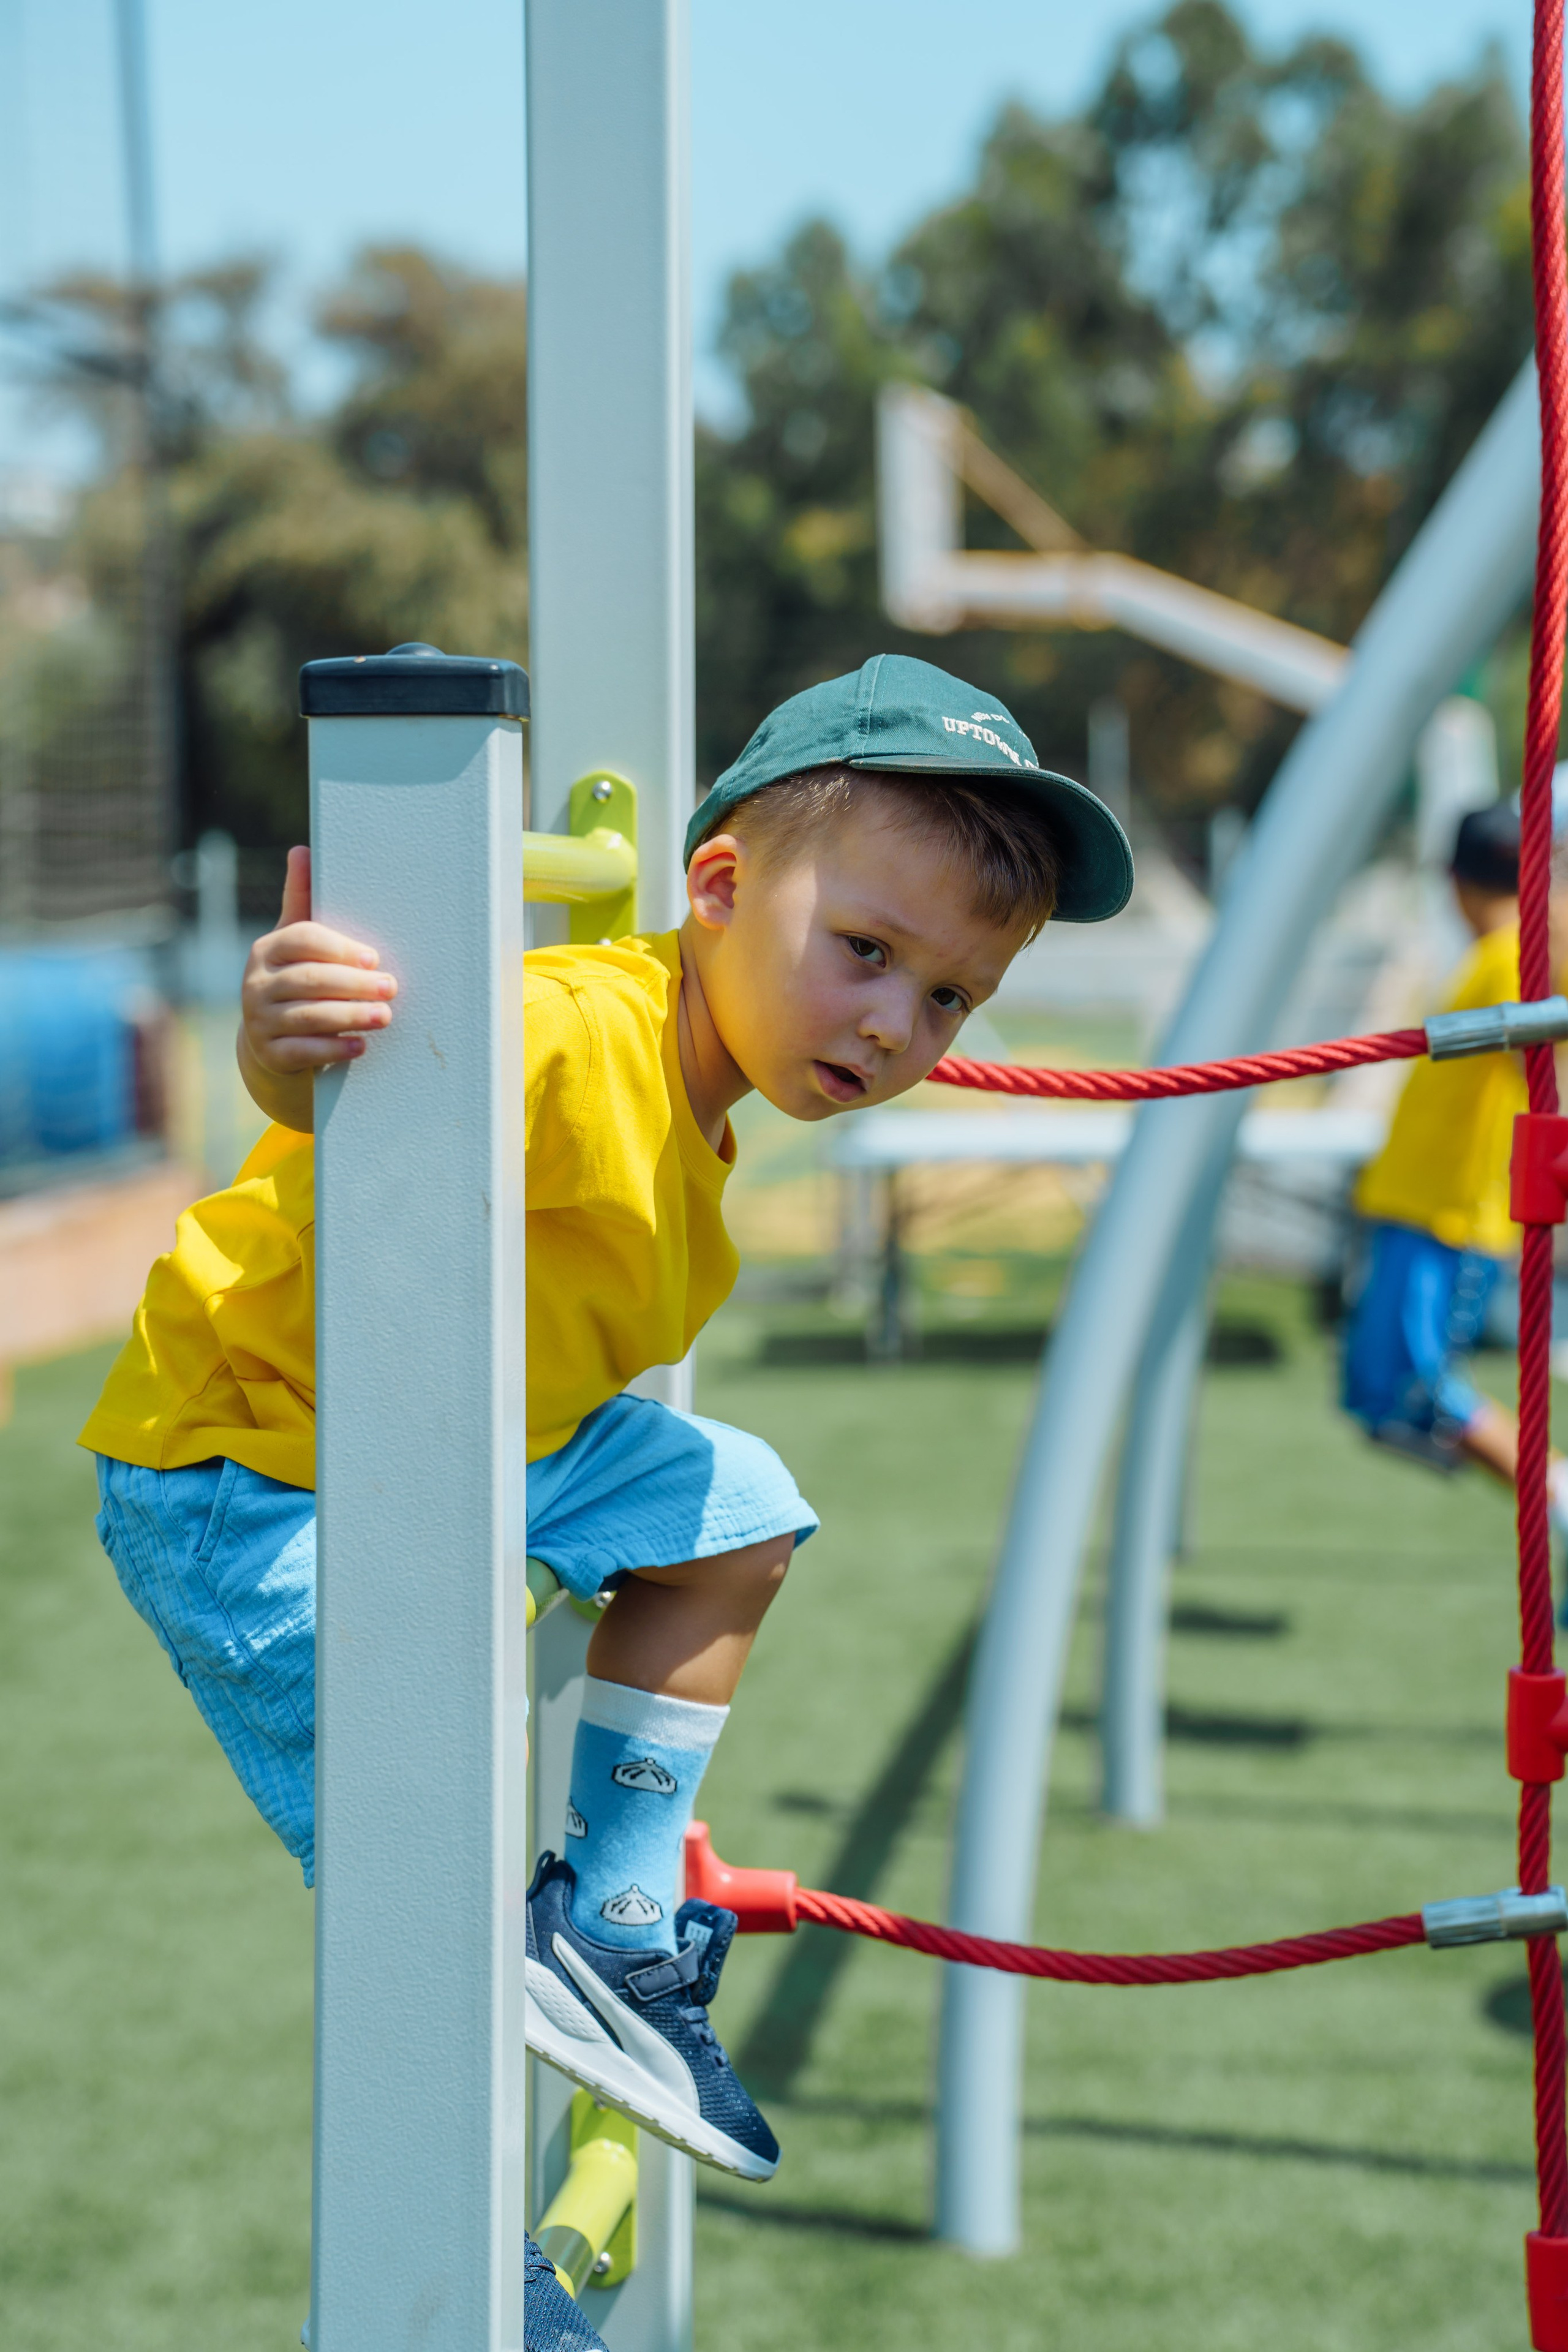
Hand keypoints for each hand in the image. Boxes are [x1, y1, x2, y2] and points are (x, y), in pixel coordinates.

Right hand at [236, 847, 396, 1131]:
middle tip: (392, 988)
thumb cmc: (295, 980)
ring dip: (352, 1016)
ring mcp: (259, 1020)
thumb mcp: (295, 943)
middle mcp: (256, 983)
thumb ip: (301, 900)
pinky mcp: (269, 1053)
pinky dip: (334, 1048)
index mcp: (267, 949)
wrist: (270, 1040)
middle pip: (311, 979)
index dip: (341, 949)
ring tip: (386, 1016)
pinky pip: (303, 1050)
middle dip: (355, 985)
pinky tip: (361, 1045)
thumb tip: (302, 849)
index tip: (374, 959)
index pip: (303, 940)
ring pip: (309, 1015)